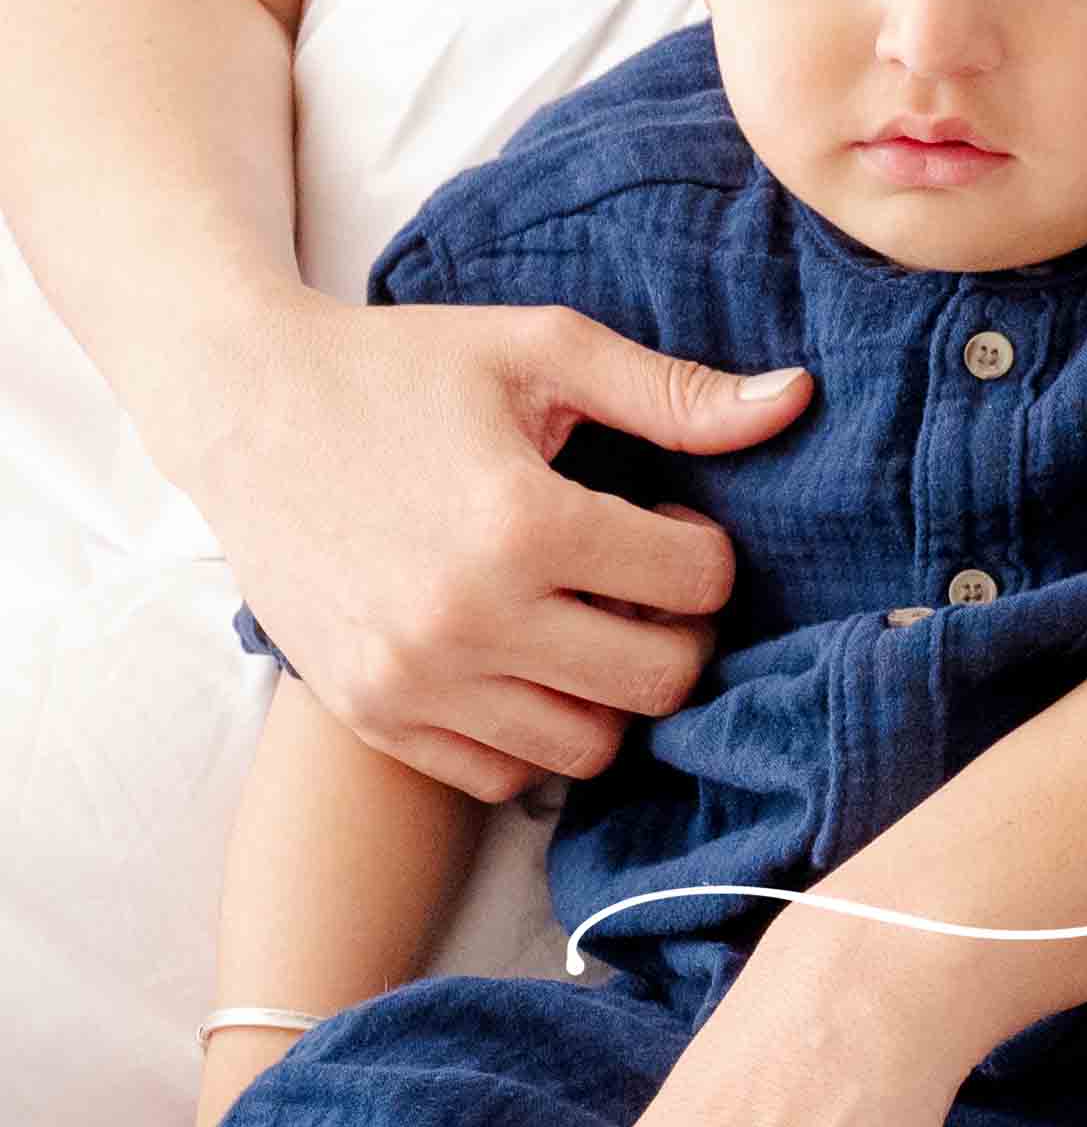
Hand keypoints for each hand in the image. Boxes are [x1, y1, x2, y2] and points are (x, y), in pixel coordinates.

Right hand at [211, 292, 813, 804]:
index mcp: (520, 523)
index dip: (707, 553)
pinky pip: (499, 777)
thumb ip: (673, 392)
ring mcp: (413, 682)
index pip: (694, 585)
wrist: (249, 410)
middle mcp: (467, 620)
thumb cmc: (406, 368)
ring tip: (591, 622)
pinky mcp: (373, 718)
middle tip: (650, 584)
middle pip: (655, 683)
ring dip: (612, 693)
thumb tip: (796, 399)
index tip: (674, 524)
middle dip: (679, 634)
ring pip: (586, 748)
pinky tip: (529, 660)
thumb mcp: (543, 350)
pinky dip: (535, 734)